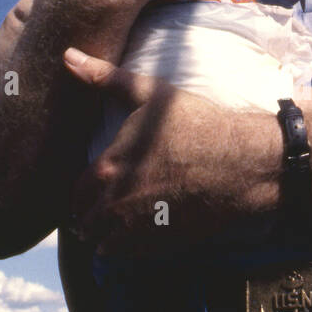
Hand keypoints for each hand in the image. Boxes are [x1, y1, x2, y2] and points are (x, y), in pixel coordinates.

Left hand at [63, 49, 274, 252]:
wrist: (244, 162)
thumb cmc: (198, 124)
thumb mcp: (150, 94)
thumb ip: (104, 78)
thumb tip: (67, 55)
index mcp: (108, 167)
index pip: (75, 192)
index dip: (82, 192)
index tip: (94, 189)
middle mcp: (117, 202)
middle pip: (85, 221)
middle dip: (89, 216)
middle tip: (103, 209)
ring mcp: (139, 228)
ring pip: (102, 244)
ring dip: (105, 236)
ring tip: (118, 224)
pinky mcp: (162, 244)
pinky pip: (127, 256)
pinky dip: (126, 248)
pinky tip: (140, 232)